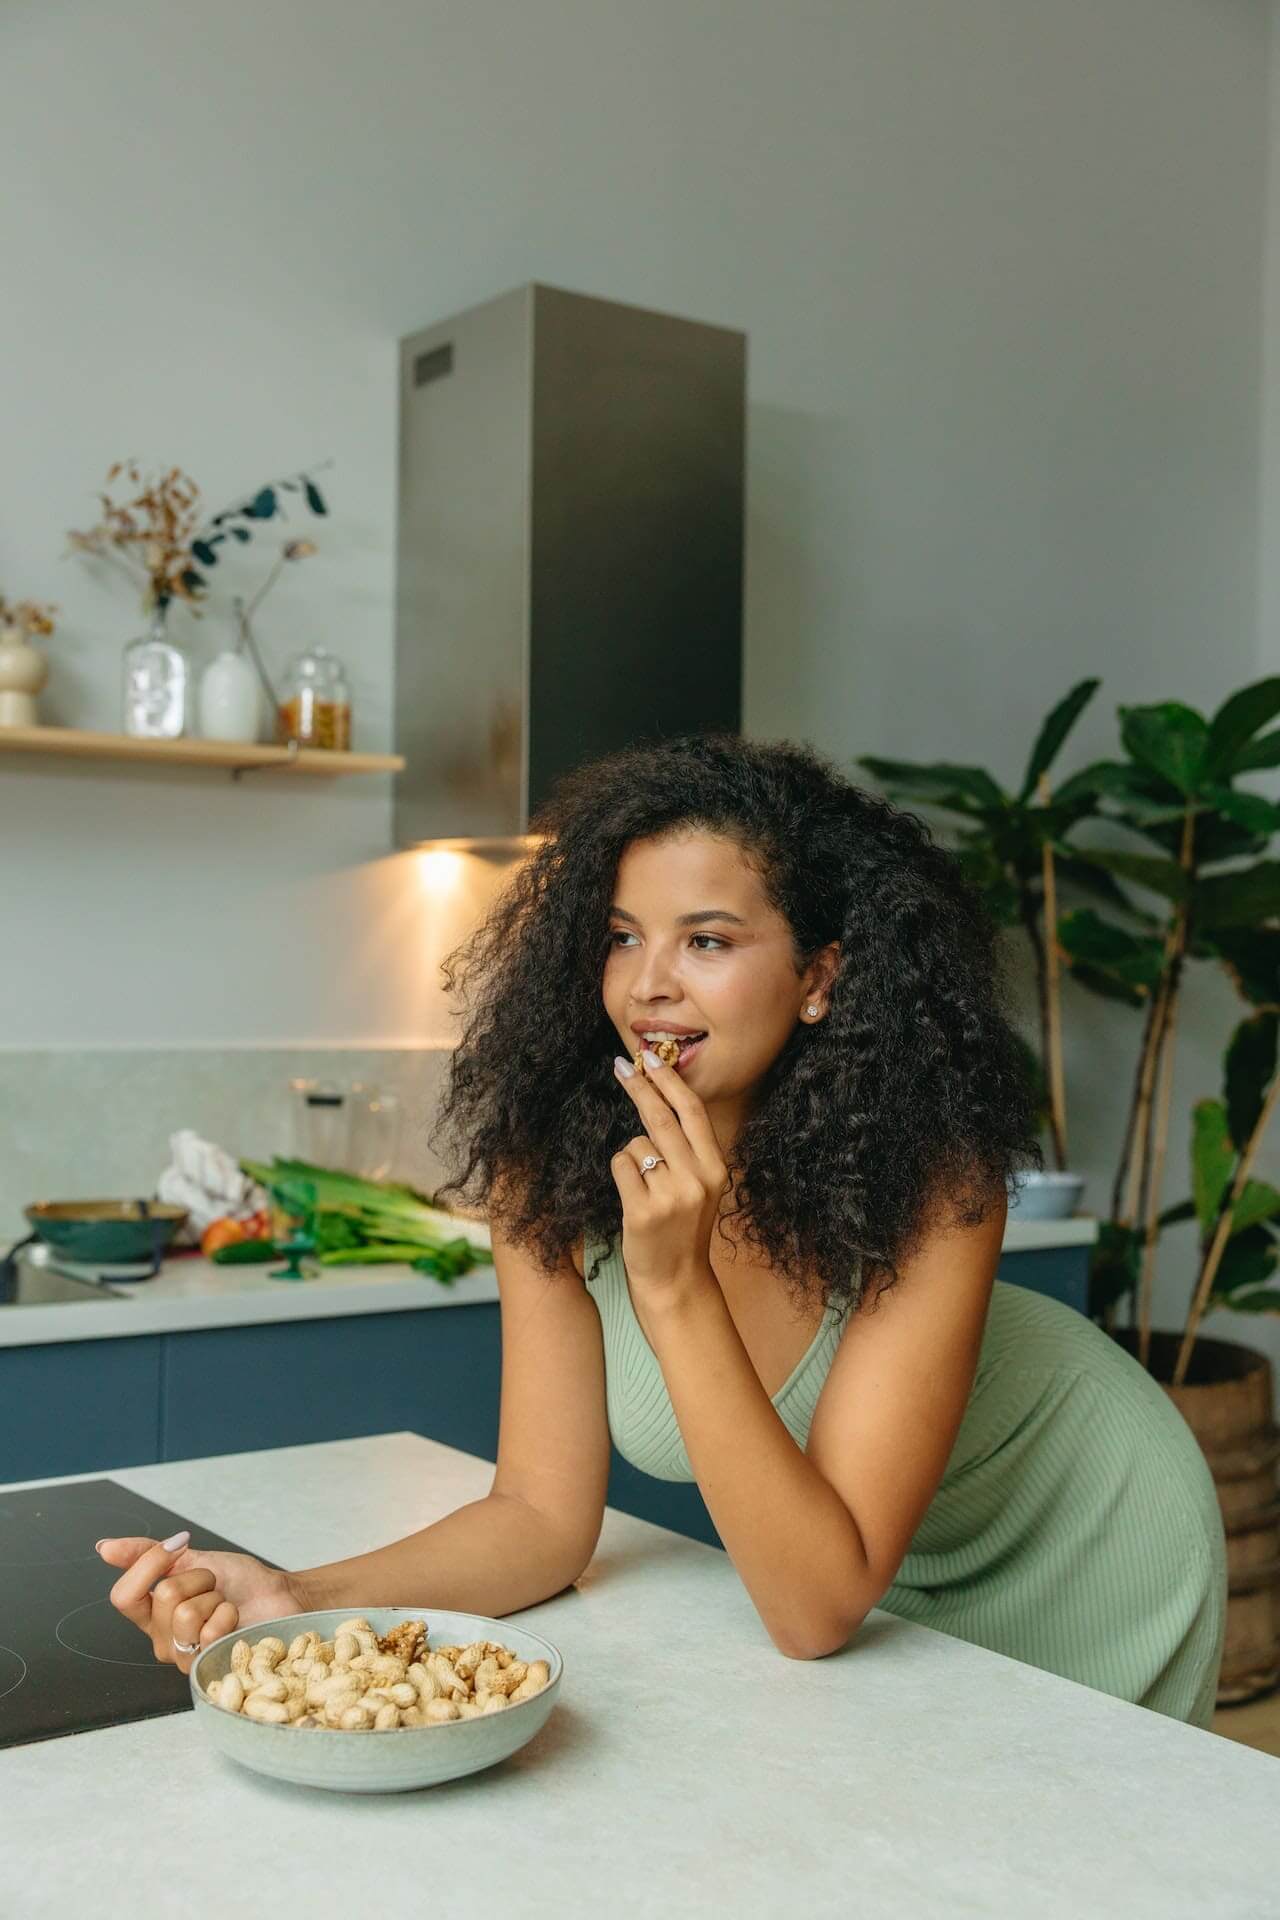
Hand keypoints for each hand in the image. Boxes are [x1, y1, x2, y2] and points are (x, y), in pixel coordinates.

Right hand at [96, 1533, 306, 1674]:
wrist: (277, 1594)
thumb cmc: (237, 1582)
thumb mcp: (190, 1558)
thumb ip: (146, 1554)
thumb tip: (103, 1547)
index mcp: (152, 1616)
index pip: (123, 1596)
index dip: (149, 1564)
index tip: (178, 1546)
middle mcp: (163, 1641)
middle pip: (164, 1596)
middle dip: (199, 1578)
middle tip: (215, 1586)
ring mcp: (185, 1658)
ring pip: (186, 1614)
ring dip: (216, 1598)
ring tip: (225, 1605)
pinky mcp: (210, 1666)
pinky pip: (210, 1631)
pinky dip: (229, 1614)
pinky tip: (236, 1622)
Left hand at [611, 1049, 727, 1295]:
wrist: (676, 1281)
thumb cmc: (683, 1229)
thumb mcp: (701, 1187)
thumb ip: (688, 1150)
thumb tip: (660, 1099)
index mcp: (716, 1168)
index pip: (692, 1112)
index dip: (670, 1081)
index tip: (651, 1058)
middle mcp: (697, 1178)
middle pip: (660, 1118)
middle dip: (639, 1086)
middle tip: (621, 1066)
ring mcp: (671, 1195)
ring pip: (636, 1144)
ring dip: (633, 1158)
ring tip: (645, 1190)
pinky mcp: (642, 1210)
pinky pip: (621, 1165)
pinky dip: (621, 1173)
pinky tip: (632, 1197)